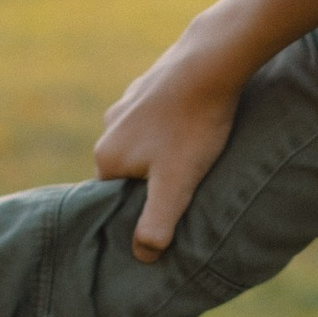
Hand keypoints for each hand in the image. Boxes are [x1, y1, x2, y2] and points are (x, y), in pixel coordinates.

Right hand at [92, 32, 245, 256]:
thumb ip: (156, 224)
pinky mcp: (150, 82)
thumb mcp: (175, 184)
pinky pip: (158, 114)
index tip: (165, 211)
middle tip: (186, 183)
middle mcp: (109, 127)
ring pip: (143, 140)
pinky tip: (196, 124)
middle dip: (151, 180)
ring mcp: (128, 101)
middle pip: (128, 169)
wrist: (210, 61)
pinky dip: (173, 123)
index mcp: (107, 155)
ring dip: (163, 150)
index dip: (137, 209)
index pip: (112, 198)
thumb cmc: (193, 126)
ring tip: (195, 153)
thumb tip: (141, 256)